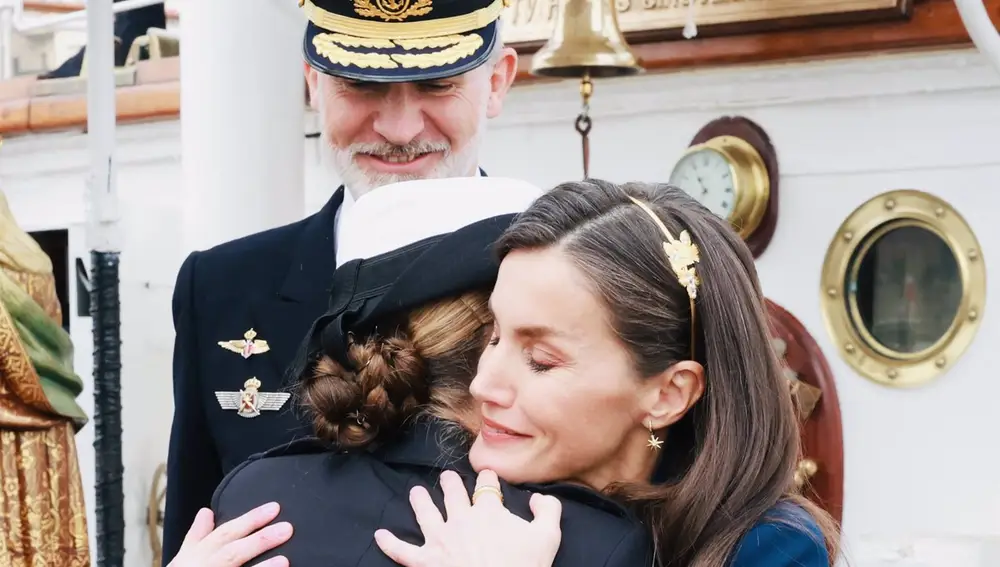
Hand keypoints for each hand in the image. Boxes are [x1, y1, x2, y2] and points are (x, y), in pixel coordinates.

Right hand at [167, 503, 291, 566]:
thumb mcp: (183, 557)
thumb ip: (197, 535)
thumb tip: (206, 511)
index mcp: (199, 554)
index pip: (226, 533)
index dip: (250, 520)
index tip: (275, 507)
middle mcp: (205, 566)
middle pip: (233, 553)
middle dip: (259, 540)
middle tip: (287, 528)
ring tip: (284, 560)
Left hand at [374, 469, 561, 566]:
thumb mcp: (548, 536)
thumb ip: (548, 510)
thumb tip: (540, 498)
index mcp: (488, 510)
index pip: (486, 484)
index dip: (488, 479)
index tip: (488, 477)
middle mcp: (461, 519)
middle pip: (452, 493)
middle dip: (450, 482)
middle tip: (447, 477)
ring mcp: (441, 540)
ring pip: (426, 513)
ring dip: (420, 501)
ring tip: (416, 492)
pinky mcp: (427, 561)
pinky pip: (403, 551)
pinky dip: (390, 544)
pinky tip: (380, 535)